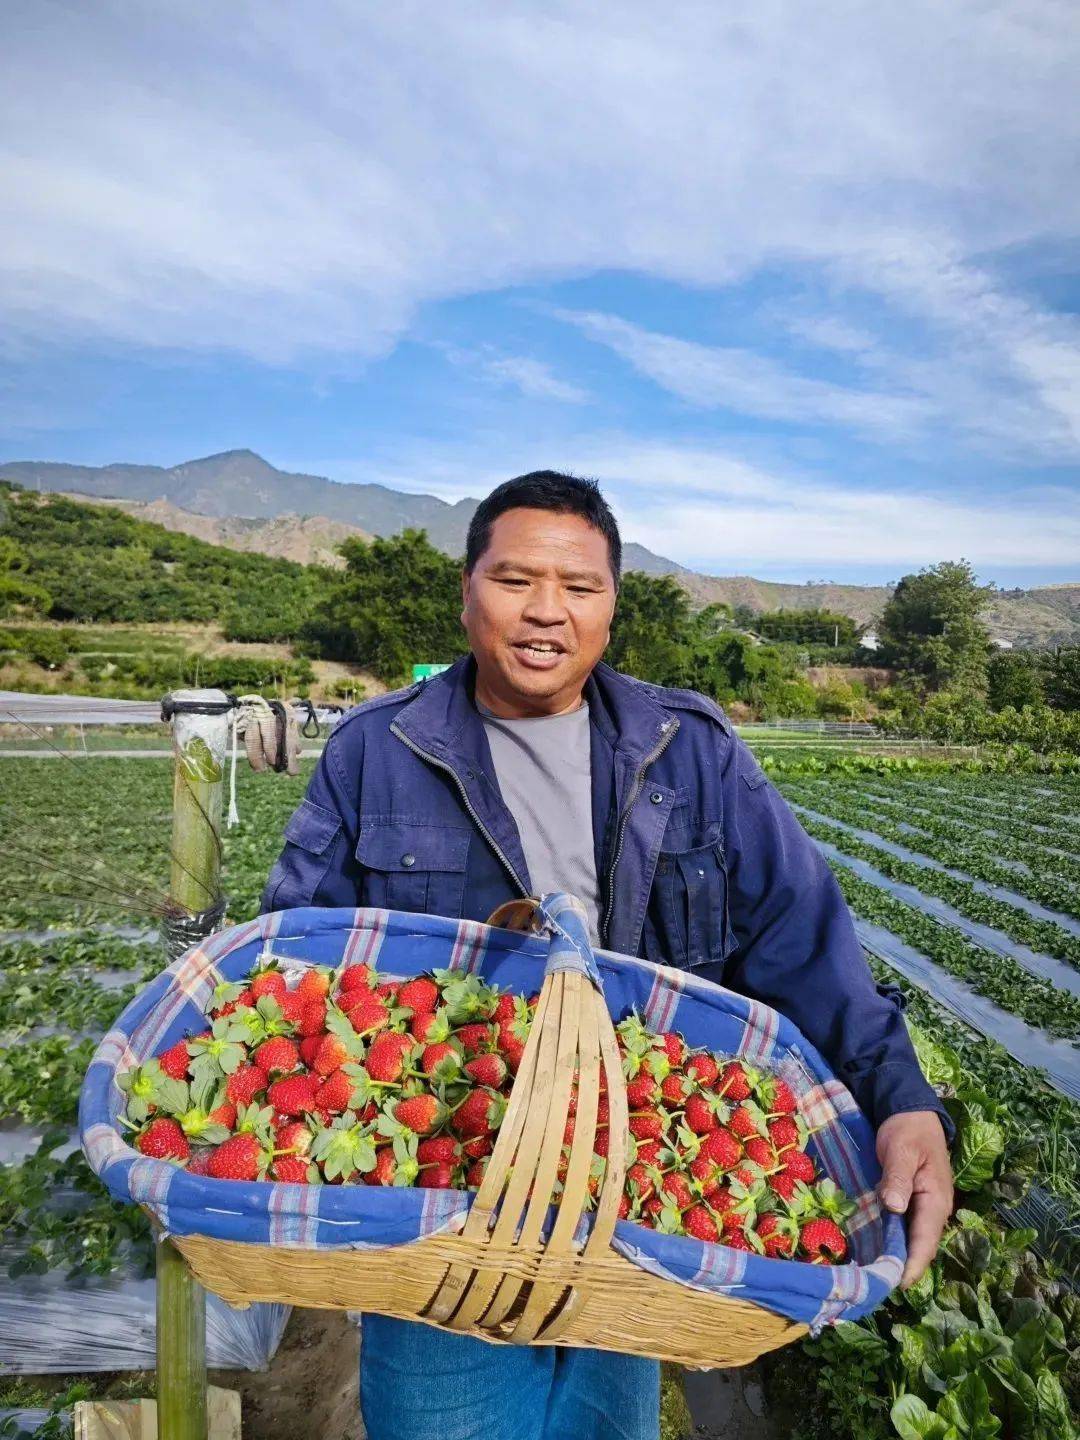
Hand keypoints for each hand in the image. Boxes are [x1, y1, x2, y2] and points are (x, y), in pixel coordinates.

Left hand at [876, 1110, 952, 1287]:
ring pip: (910, 1238)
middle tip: (875, 1284)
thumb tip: (893, 1208)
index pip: (925, 1242)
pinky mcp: (911, 1200)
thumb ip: (897, 1177)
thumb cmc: (907, 1130)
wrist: (910, 1110)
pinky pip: (903, 1226)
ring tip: (871, 1273)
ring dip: (895, 1255)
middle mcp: (933, 1209)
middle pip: (919, 1246)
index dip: (911, 1265)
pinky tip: (872, 1246)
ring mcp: (923, 1206)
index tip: (895, 1284)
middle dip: (901, 1267)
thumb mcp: (901, 1149)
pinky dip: (891, 1238)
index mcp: (936, 1200)